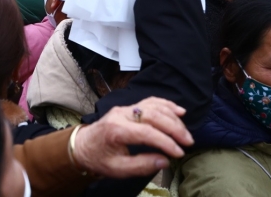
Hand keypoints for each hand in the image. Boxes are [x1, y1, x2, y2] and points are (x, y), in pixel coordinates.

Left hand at [73, 97, 191, 177]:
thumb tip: (164, 161)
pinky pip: (150, 101)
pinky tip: (179, 111)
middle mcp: (121, 114)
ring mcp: (125, 108)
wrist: (82, 145)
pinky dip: (166, 105)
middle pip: (153, 115)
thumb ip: (141, 165)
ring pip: (153, 106)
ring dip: (173, 117)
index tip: (179, 153)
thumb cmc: (99, 158)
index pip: (147, 132)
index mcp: (116, 130)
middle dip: (174, 128)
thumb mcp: (117, 169)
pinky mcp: (129, 107)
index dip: (166, 142)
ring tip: (185, 131)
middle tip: (188, 141)